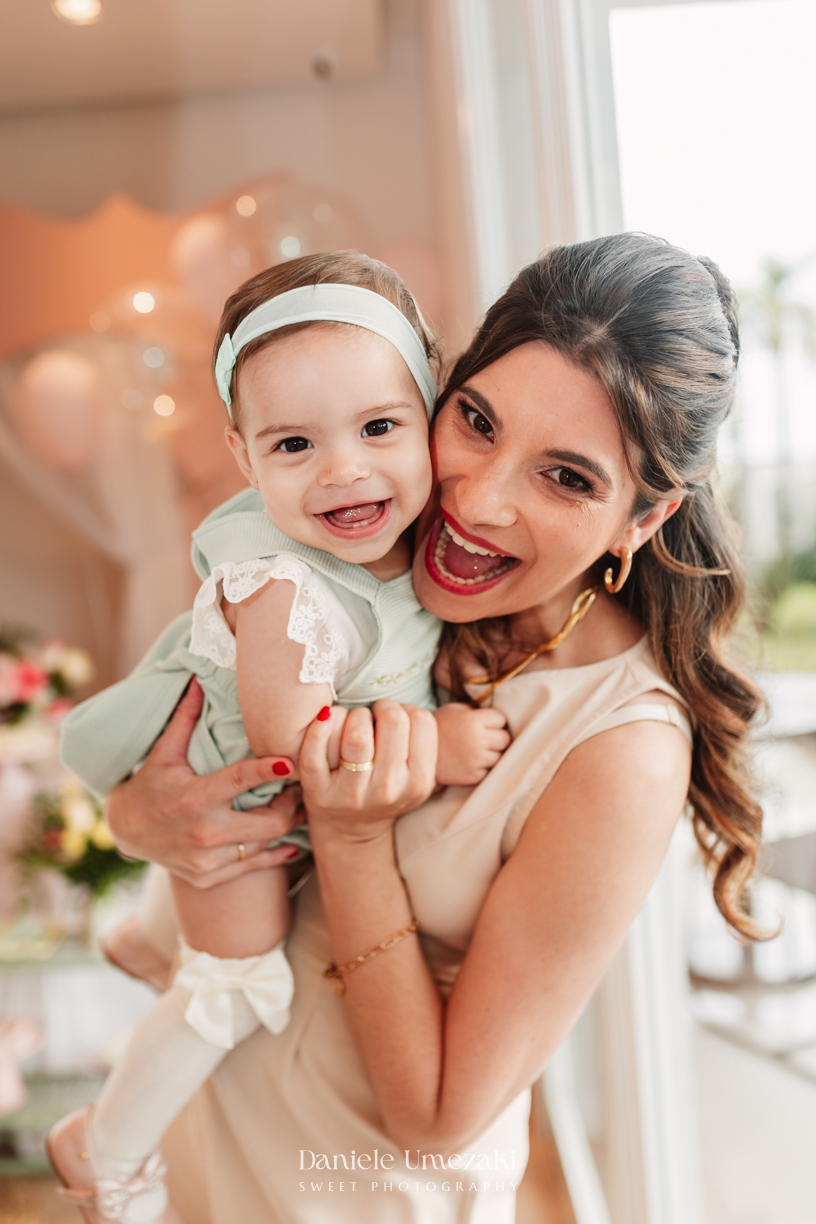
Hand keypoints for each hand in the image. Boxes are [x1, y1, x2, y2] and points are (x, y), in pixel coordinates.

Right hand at [104, 680, 299, 888]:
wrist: (125, 832)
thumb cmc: (149, 786)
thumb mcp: (164, 753)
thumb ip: (186, 718)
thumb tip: (198, 679)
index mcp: (195, 799)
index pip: (240, 781)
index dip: (267, 770)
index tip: (290, 761)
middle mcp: (205, 833)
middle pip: (269, 823)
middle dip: (292, 803)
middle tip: (302, 786)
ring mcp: (208, 860)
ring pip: (265, 845)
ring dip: (287, 825)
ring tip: (300, 806)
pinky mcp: (209, 877)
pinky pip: (254, 868)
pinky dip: (276, 854)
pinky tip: (292, 840)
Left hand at [298, 700, 437, 845]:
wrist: (351, 833)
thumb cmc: (384, 788)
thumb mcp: (414, 773)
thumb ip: (416, 740)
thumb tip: (397, 705)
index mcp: (418, 782)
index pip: (421, 720)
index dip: (405, 709)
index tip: (393, 719)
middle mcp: (388, 790)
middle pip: (393, 721)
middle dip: (381, 708)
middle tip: (374, 717)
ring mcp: (352, 794)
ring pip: (357, 735)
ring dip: (354, 716)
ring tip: (353, 723)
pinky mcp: (319, 794)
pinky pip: (315, 754)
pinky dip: (318, 728)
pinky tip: (325, 718)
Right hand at [433, 703, 510, 785]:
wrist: (415, 755)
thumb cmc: (437, 728)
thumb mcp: (453, 710)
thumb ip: (474, 710)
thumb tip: (494, 715)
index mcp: (473, 720)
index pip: (501, 719)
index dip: (495, 721)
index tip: (485, 724)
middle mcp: (478, 740)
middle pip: (505, 739)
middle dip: (498, 737)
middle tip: (485, 738)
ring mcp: (477, 760)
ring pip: (501, 756)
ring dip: (494, 753)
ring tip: (478, 750)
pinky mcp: (474, 776)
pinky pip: (491, 770)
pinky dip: (486, 767)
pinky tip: (473, 762)